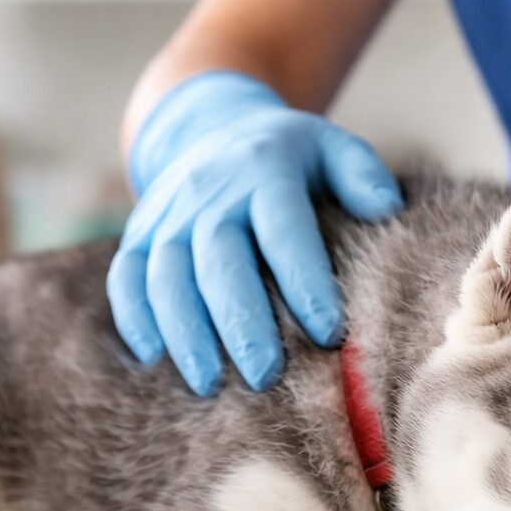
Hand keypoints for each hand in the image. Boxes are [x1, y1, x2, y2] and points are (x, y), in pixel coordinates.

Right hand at [109, 71, 403, 395]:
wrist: (210, 126)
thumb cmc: (288, 158)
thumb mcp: (330, 148)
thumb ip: (360, 174)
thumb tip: (385, 209)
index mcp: (264, 171)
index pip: (284, 228)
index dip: (304, 280)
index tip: (328, 333)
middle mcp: (208, 192)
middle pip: (219, 259)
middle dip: (240, 322)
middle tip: (265, 376)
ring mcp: (166, 215)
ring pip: (166, 275)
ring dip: (184, 331)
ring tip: (209, 384)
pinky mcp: (137, 235)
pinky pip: (125, 278)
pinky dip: (134, 318)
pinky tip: (152, 359)